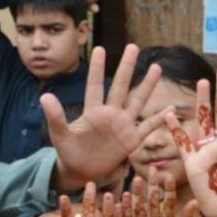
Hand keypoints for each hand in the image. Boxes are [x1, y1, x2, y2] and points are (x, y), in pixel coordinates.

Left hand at [43, 45, 167, 188]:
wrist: (81, 171)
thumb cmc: (68, 151)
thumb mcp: (59, 134)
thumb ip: (55, 116)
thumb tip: (45, 96)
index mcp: (92, 111)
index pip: (95, 86)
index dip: (96, 68)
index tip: (99, 48)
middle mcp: (110, 114)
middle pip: (120, 87)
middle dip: (127, 67)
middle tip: (134, 46)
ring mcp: (122, 125)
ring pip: (137, 101)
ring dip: (147, 86)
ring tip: (157, 68)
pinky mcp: (131, 140)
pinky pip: (147, 127)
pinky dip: (159, 119)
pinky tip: (171, 109)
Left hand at [122, 166, 198, 216]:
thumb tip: (195, 201)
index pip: (168, 206)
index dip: (168, 190)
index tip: (168, 176)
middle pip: (151, 204)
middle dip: (151, 186)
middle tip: (151, 170)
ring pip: (136, 211)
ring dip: (136, 194)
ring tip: (135, 179)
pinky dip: (124, 209)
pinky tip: (123, 197)